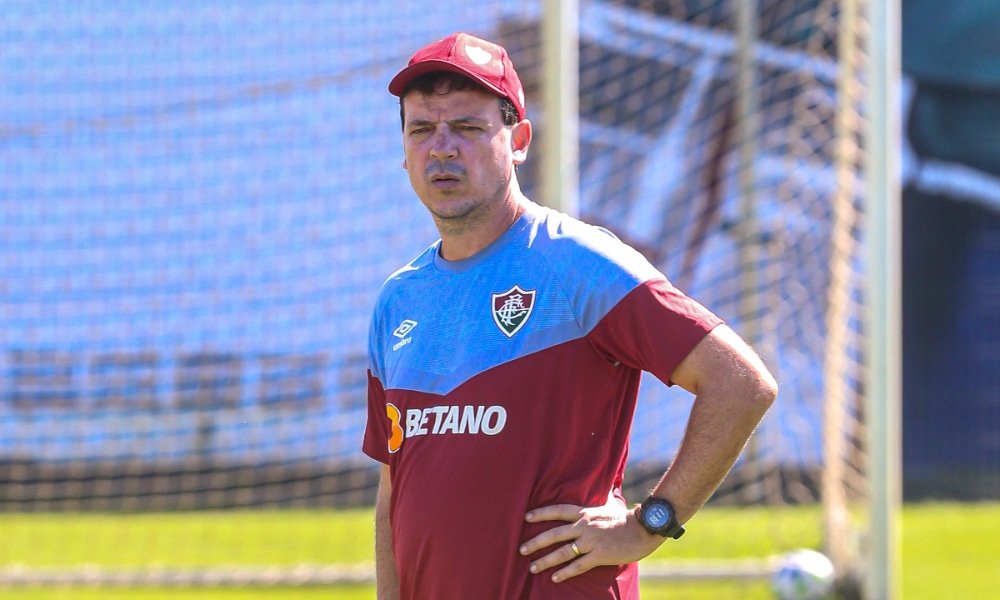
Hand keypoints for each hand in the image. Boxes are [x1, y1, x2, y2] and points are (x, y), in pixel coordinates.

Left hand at [518, 492, 663, 582]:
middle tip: (521, 549)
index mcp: (584, 513)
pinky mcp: (599, 556)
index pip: (557, 510)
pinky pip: (578, 566)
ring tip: (533, 567)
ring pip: (563, 552)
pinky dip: (565, 573)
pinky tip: (554, 578)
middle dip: (536, 542)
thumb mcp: (608, 505)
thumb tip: (599, 487)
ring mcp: (591, 541)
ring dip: (546, 560)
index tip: (526, 517)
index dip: (541, 513)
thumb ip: (597, 501)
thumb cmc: (625, 518)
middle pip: (554, 533)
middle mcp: (584, 526)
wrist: (643, 528)